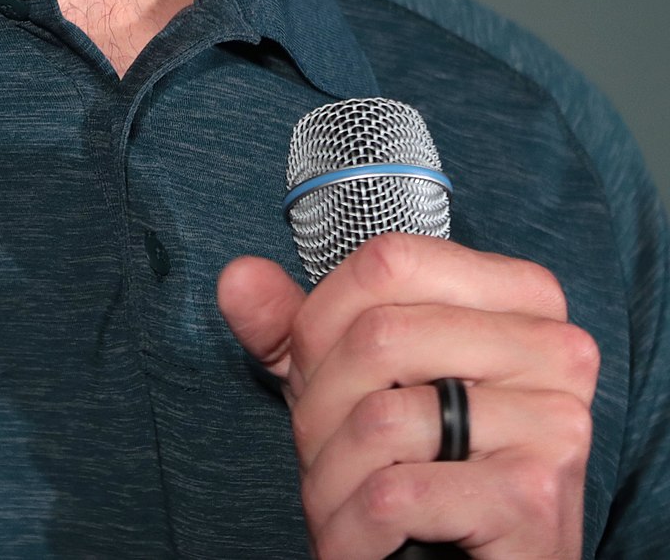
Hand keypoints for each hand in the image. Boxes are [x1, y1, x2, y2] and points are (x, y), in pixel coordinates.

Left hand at [216, 234, 598, 558]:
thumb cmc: (425, 465)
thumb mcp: (358, 381)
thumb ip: (297, 327)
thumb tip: (237, 278)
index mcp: (522, 294)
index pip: (388, 262)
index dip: (323, 320)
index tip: (314, 375)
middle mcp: (557, 346)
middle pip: (380, 337)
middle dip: (319, 410)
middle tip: (322, 456)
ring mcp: (556, 420)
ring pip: (382, 417)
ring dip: (331, 478)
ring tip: (341, 504)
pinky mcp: (536, 495)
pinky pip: (397, 493)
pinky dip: (353, 530)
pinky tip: (363, 545)